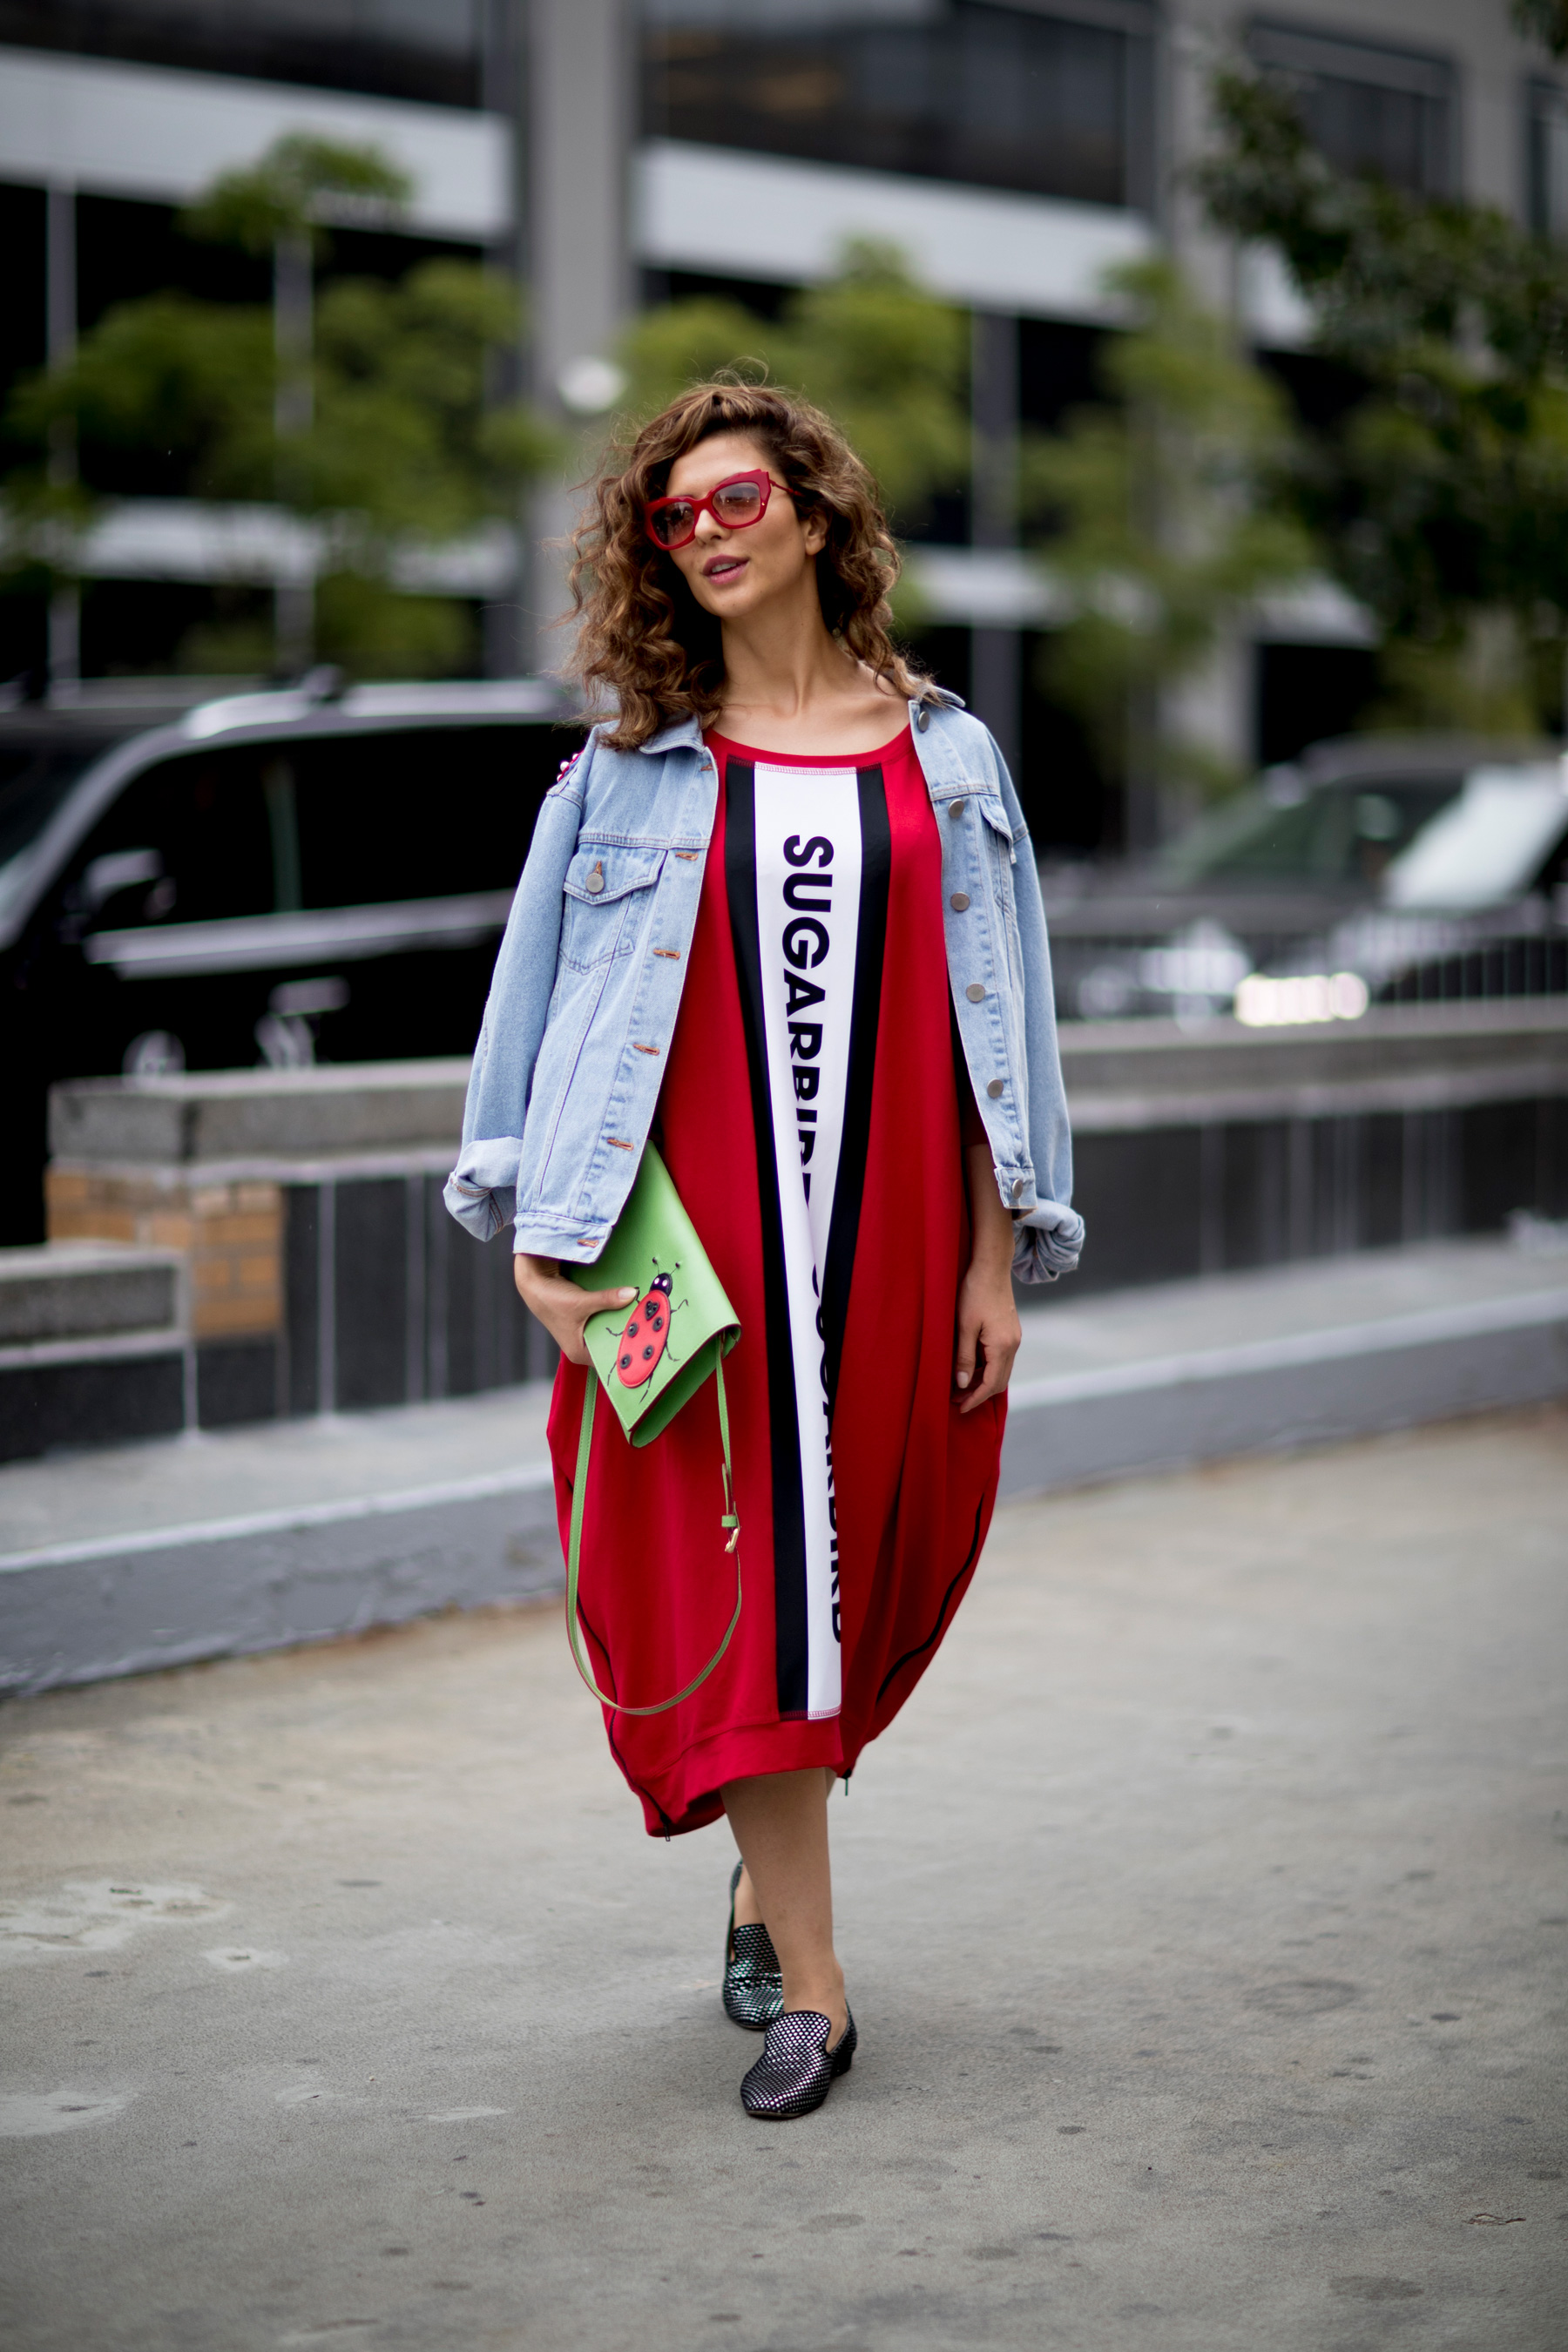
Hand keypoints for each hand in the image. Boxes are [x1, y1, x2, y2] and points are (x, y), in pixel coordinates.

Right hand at [514, 1253, 636, 1366]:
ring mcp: (583, 1334)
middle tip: (652, 1331)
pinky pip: (605, 1321)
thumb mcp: (581, 1301)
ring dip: (622, 1325)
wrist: (534, 1284)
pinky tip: (630, 1309)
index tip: (648, 1348)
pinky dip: (615, 1315)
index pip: (608, 1361)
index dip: (627, 1354)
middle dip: (629, 1337)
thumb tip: (632, 1294)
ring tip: (645, 1319)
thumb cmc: (552, 1299)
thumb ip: (607, 1299)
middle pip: (611, 1346)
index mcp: (579, 1352)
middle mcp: (582, 1347)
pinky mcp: (585, 1321)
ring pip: (609, 1332)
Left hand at [953, 1259, 1021, 1414]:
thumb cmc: (974, 1293)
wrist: (991, 1267)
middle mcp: (1013, 1345)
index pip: (991, 1384)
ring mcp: (1014, 1338)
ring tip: (959, 1386)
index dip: (975, 1399)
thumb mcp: (964, 1327)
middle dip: (978, 1394)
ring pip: (1000, 1370)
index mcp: (1002, 1346)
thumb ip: (964, 1357)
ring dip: (982, 1381)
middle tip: (956, 1400)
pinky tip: (970, 1368)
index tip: (960, 1408)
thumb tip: (963, 1384)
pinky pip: (1000, 1359)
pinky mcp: (1010, 1332)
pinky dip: (986, 1368)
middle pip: (999, 1381)